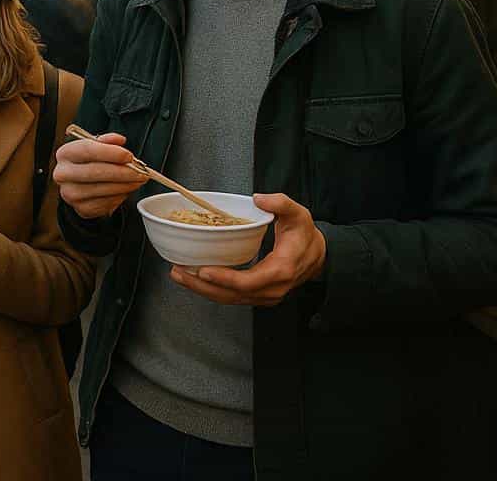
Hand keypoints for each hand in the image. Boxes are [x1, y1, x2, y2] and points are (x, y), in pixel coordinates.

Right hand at [53, 131, 145, 218]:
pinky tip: (125, 189)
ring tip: (138, 180)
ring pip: (103, 189)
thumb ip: (107, 141)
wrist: (78, 185)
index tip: (129, 156)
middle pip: (95, 172)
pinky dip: (120, 196)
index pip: (87, 150)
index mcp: (65, 154)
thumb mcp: (95, 146)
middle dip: (123, 172)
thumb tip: (119, 140)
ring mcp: (70, 193)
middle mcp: (63, 174)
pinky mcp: (81, 208)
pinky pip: (106, 203)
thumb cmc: (88, 163)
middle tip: (140, 172)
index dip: (111, 153)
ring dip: (126, 185)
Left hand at [168, 193, 325, 305]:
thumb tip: (260, 199)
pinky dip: (212, 289)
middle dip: (203, 286)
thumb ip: (281, 203)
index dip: (225, 279)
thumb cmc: (305, 235)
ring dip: (203, 290)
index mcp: (281, 269)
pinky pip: (233, 296)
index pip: (249, 281)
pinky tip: (195, 279)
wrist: (318, 256)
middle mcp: (272, 288)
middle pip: (233, 294)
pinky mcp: (258, 295)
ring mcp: (265, 295)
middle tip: (178, 272)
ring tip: (179, 275)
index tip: (203, 271)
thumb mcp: (298, 214)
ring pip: (230, 298)